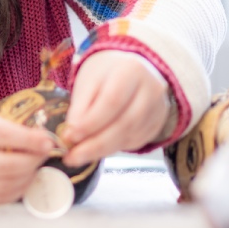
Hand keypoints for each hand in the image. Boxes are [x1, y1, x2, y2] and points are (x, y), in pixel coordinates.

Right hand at [0, 103, 54, 206]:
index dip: (31, 141)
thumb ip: (4, 127)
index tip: (48, 141)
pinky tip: (21, 181)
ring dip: (27, 178)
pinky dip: (13, 192)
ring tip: (34, 167)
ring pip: (4, 186)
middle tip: (44, 154)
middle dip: (33, 161)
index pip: (4, 137)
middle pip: (7, 166)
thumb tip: (40, 141)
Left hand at [62, 51, 170, 166]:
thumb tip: (72, 136)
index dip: (91, 122)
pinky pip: (134, 142)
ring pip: (130, 137)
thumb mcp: (88, 82)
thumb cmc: (105, 74)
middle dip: (95, 144)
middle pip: (124, 123)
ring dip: (102, 150)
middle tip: (72, 156)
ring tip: (79, 155)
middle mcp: (151, 90)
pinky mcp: (156, 124)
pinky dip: (113, 148)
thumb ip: (79, 108)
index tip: (70, 136)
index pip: (112, 101)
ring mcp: (157, 108)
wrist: (130, 71)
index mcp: (131, 71)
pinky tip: (97, 149)